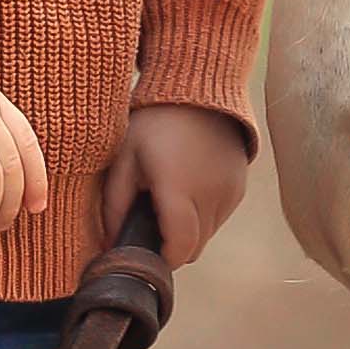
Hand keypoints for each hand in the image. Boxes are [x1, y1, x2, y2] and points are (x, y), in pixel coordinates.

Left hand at [107, 101, 252, 270]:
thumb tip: (109, 246)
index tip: (145, 254)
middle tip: (151, 222)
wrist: (197, 88)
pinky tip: (189, 188)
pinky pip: (220, 217)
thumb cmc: (153, 122)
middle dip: (171, 244)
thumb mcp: (123, 160)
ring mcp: (230, 192)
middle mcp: (211, 194)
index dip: (162, 260)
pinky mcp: (240, 187)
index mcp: (179, 188)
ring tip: (170, 200)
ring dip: (189, 230)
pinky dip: (203, 214)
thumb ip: (113, 207)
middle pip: (193, 248)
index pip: (180, 248)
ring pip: (208, 235)